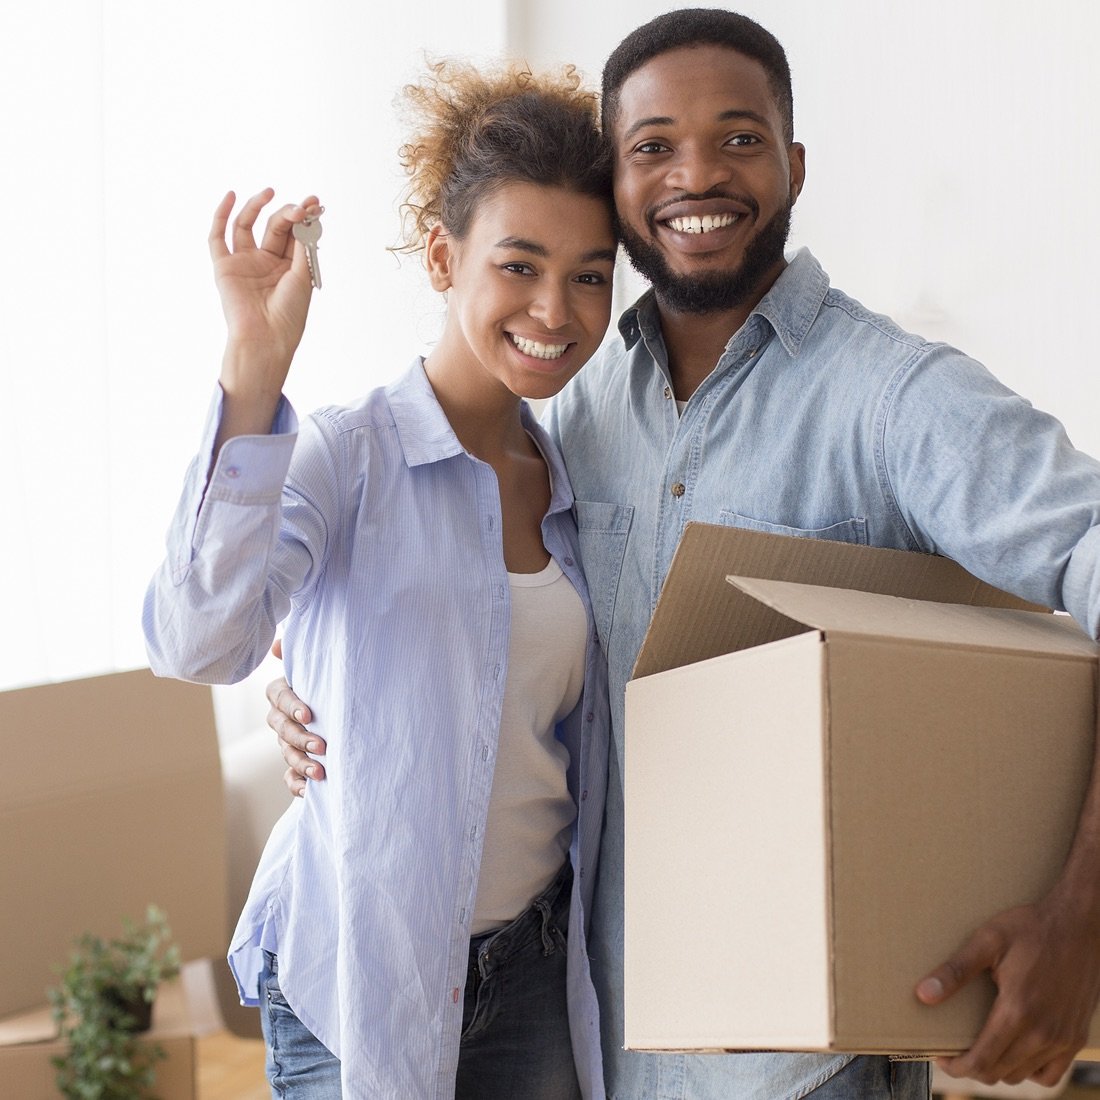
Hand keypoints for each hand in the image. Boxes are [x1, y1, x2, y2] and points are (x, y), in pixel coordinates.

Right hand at [208, 188, 319, 398]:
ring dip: (257, 206)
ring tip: (270, 193)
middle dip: (288, 214)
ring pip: (247, 226)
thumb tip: (305, 218)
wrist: (267, 337)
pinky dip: (221, 215)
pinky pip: (218, 237)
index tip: (315, 202)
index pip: (294, 235)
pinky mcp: (224, 267)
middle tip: (300, 208)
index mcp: (288, 268)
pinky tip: (231, 196)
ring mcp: (244, 263)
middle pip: (274, 228)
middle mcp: (265, 263)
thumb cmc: (289, 314)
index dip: (303, 218)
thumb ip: (301, 247)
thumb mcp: (302, 276)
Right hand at [266, 639, 325, 796]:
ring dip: (301, 764)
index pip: (280, 697)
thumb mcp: (321, 667)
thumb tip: (277, 645)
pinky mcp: (295, 764)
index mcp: (283, 692)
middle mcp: (281, 718)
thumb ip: (301, 656)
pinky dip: (296, 785)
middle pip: (281, 729)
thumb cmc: (330, 682)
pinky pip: (289, 777)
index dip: (292, 706)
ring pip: (287, 753)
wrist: (344, 712)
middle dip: (300, 738)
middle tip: (321, 746)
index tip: (309, 715)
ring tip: (320, 772)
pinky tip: (307, 791)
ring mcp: (287, 742)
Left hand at [916, 886, 1099, 1085]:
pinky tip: (1013, 1055)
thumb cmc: (1030, 928)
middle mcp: (1043, 1032)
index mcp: (1018, 1010)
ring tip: (979, 1050)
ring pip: (1023, 1075)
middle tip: (954, 1052)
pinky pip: (1051, 1074)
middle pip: (1000, 1072)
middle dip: (972, 1067)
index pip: (982, 1059)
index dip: (957, 1067)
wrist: (1080, 926)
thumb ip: (955, 971)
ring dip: (998, 1070)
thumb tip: (923, 995)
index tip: (941, 1058)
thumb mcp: (987, 941)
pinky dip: (1029, 1072)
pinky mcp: (1076, 1037)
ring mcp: (1063, 1038)